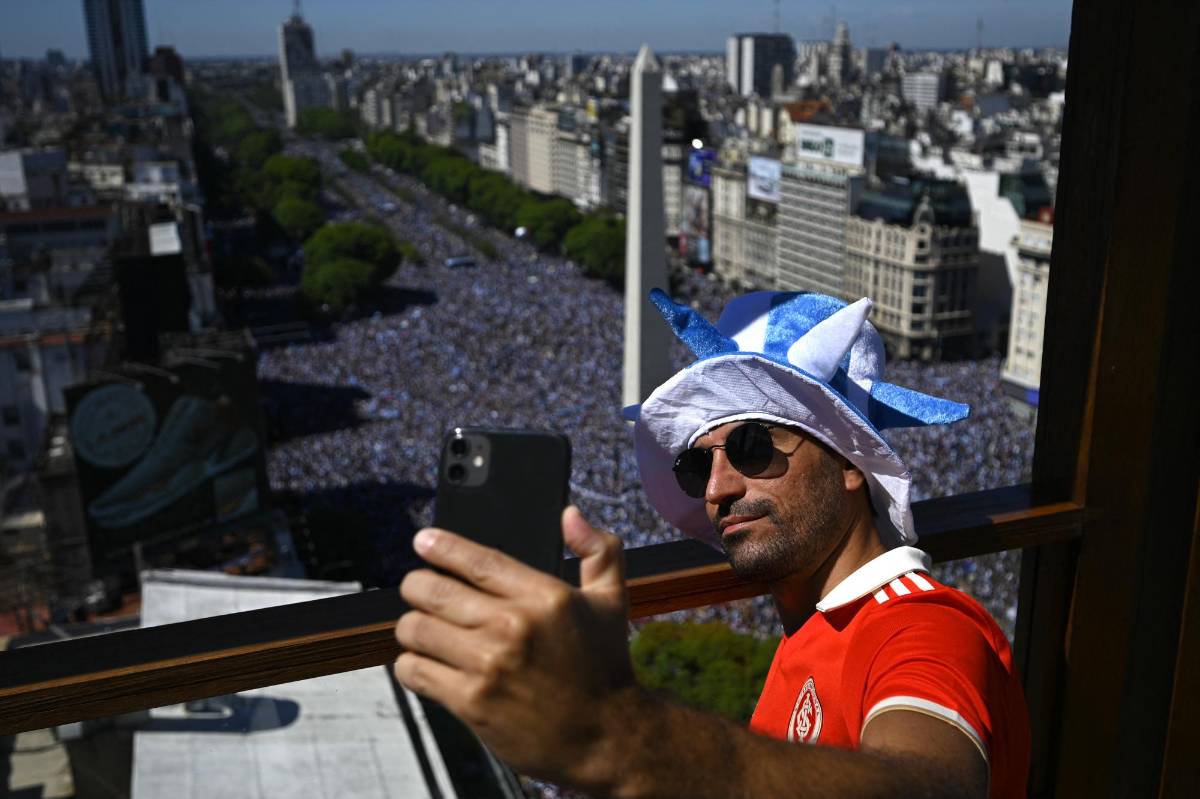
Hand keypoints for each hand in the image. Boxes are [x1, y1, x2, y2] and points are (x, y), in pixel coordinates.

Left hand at [393, 506, 635, 790]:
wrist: (607, 737)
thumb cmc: (605, 666)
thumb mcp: (612, 601)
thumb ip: (597, 550)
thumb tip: (569, 514)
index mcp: (545, 596)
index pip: (476, 560)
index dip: (441, 546)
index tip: (423, 541)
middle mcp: (514, 626)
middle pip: (431, 590)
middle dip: (417, 586)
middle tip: (419, 591)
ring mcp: (489, 665)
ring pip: (415, 629)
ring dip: (413, 627)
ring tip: (424, 629)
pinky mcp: (470, 702)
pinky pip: (414, 670)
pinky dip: (412, 665)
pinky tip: (426, 663)